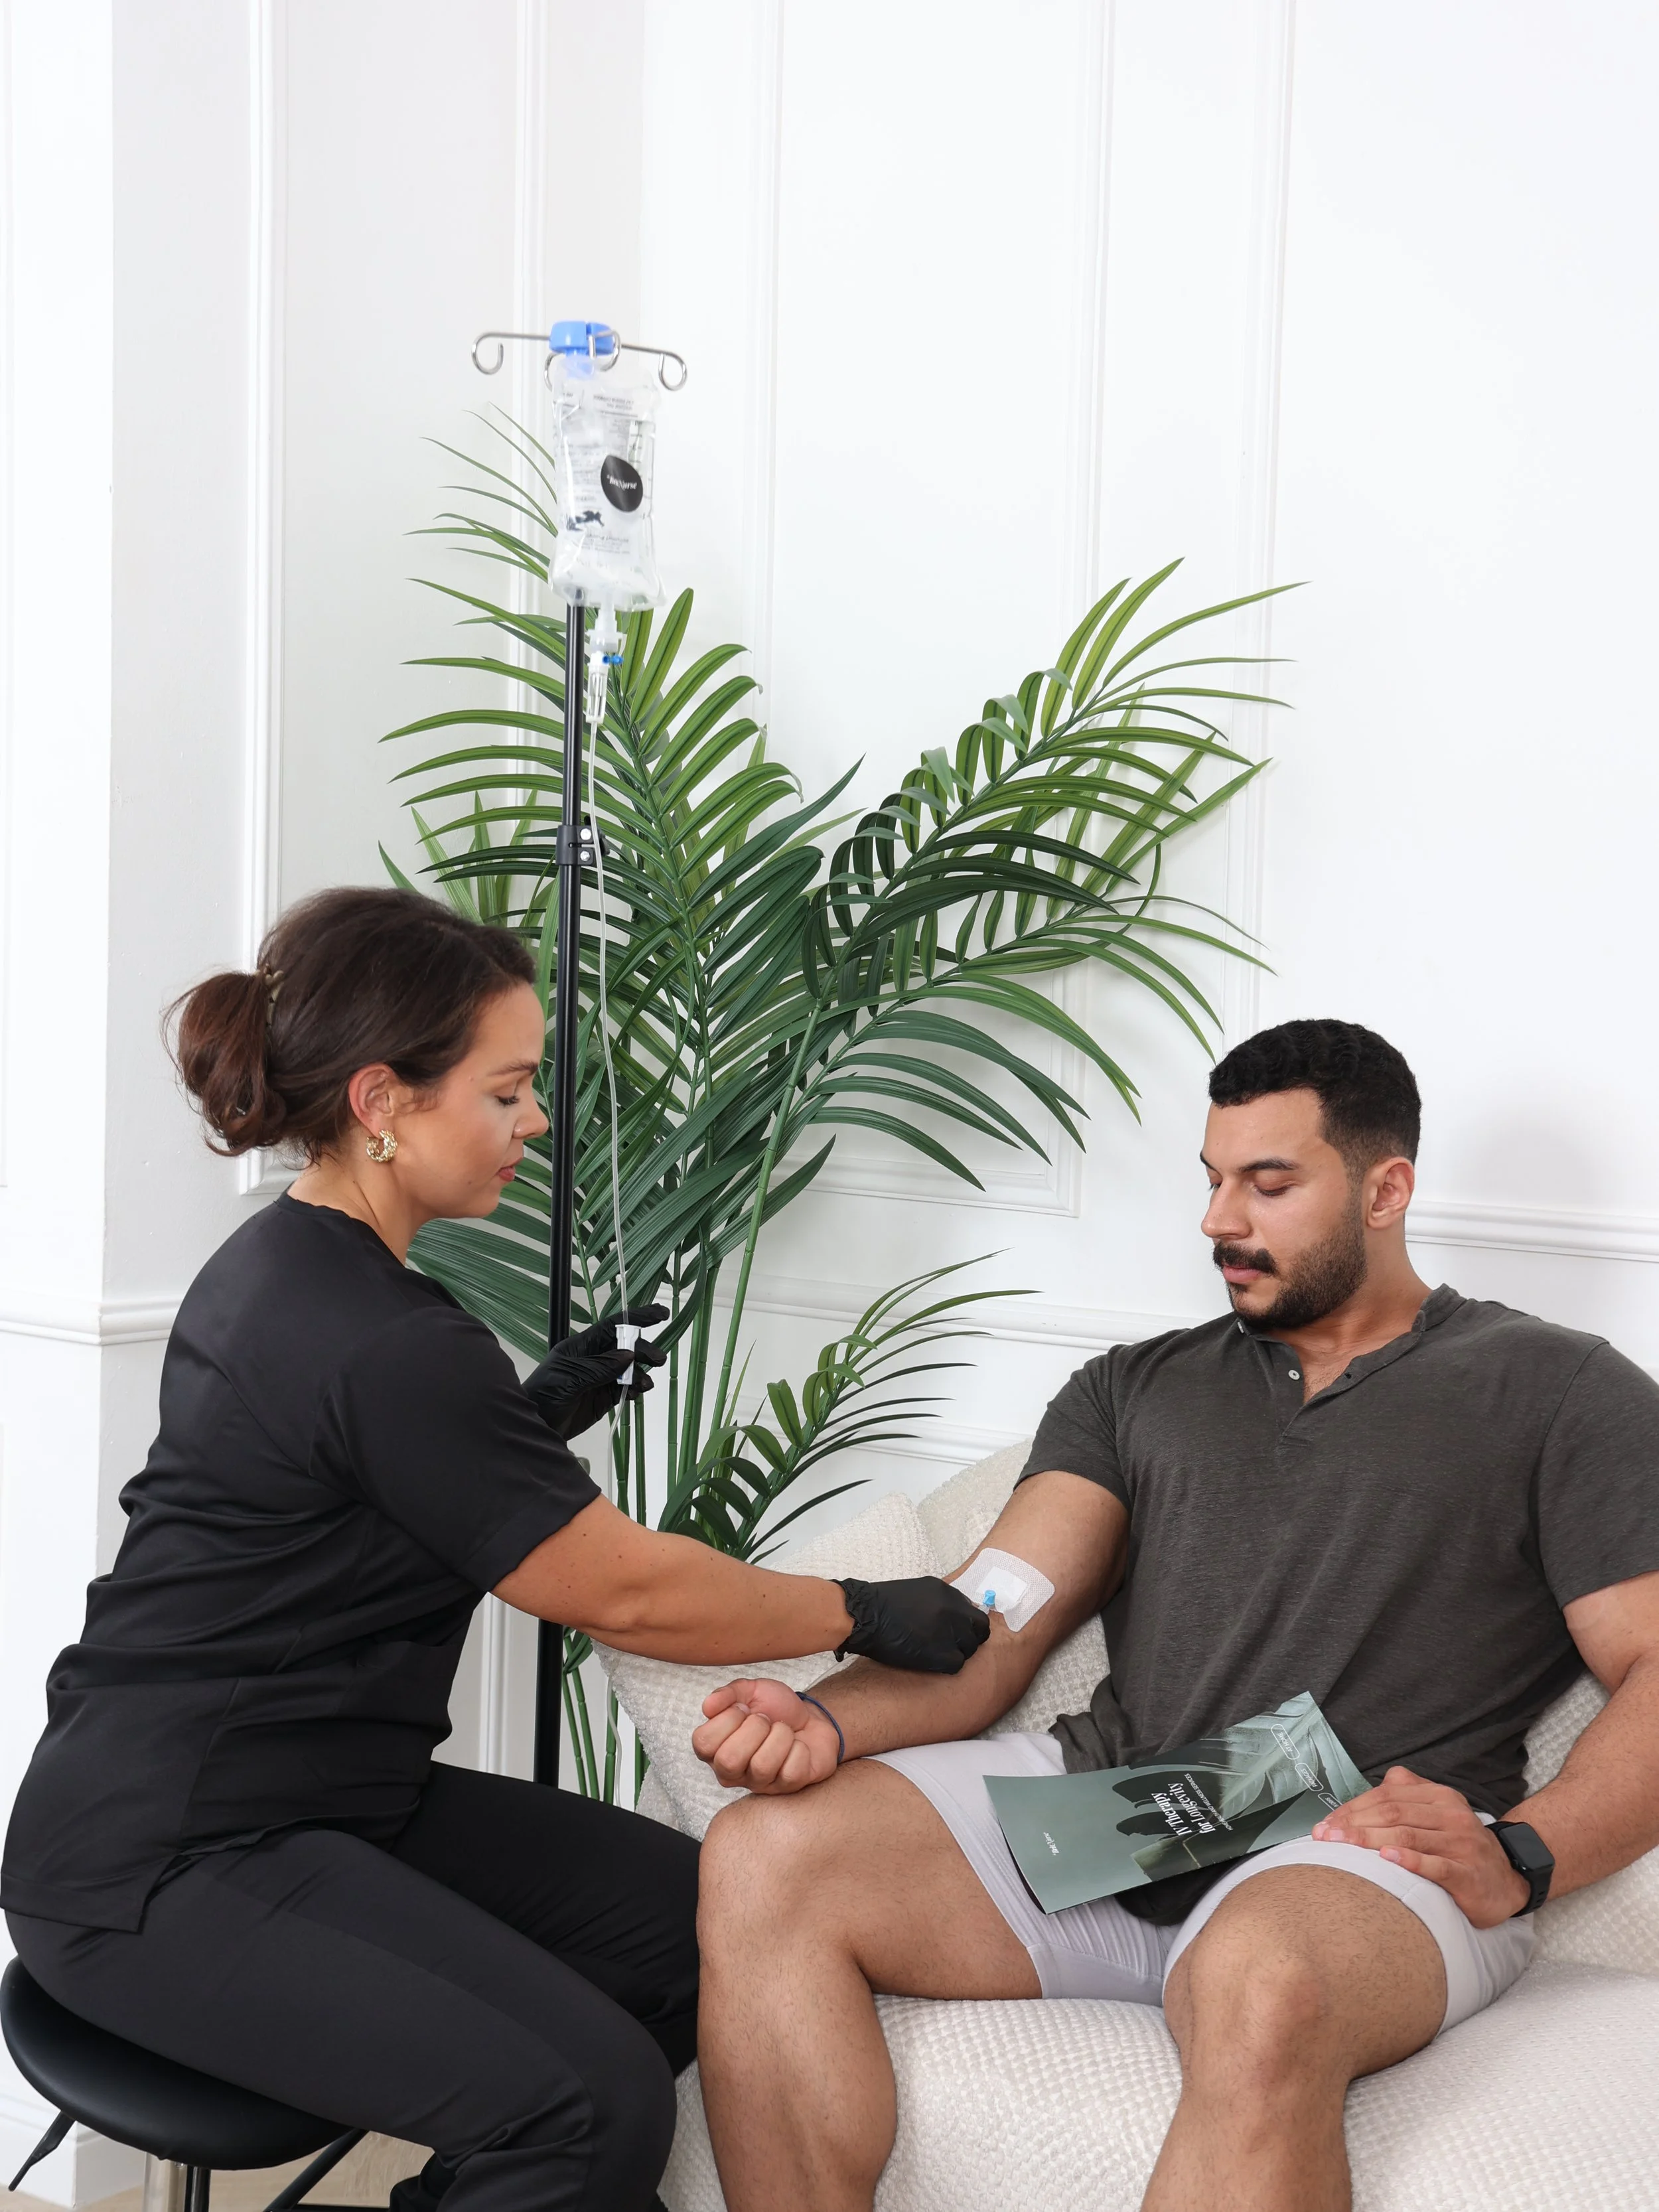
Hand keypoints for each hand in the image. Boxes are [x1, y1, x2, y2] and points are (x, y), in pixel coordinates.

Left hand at [523, 1304, 668, 1439]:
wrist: (536, 1427)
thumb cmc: (545, 1396)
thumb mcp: (570, 1379)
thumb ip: (600, 1368)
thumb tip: (629, 1355)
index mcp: (582, 1347)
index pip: (612, 1326)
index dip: (636, 1318)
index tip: (660, 1315)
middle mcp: (594, 1359)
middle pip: (624, 1348)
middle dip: (643, 1351)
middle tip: (658, 1360)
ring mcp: (600, 1379)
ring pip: (628, 1370)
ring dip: (640, 1374)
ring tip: (645, 1385)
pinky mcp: (604, 1398)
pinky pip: (625, 1389)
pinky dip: (634, 1390)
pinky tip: (636, 1394)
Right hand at [693, 1678, 841, 1795]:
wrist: (811, 1718)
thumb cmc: (776, 1708)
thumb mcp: (750, 1691)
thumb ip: (727, 1694)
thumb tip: (708, 1705)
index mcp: (715, 1749)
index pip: (703, 1743)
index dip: (727, 1719)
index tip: (743, 1709)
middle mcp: (732, 1772)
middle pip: (729, 1760)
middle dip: (754, 1728)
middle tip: (765, 1720)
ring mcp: (759, 1783)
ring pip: (762, 1766)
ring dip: (779, 1735)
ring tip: (782, 1731)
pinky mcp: (787, 1787)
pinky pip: (790, 1770)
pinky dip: (799, 1748)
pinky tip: (797, 1746)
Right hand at [835, 1574, 990, 1673]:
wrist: (865, 1615)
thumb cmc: (880, 1605)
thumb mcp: (916, 1592)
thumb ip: (937, 1601)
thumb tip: (948, 1615)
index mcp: (947, 1592)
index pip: (972, 1611)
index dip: (965, 1625)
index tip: (956, 1632)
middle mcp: (955, 1609)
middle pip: (980, 1628)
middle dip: (970, 1638)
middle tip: (954, 1647)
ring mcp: (951, 1631)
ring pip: (970, 1648)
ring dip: (958, 1653)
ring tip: (937, 1655)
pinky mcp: (943, 1652)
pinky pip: (958, 1664)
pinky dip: (947, 1666)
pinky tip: (931, 1664)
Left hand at [1312, 1766, 1530, 1927]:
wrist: (1508, 1879)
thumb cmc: (1460, 1847)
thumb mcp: (1437, 1813)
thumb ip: (1405, 1798)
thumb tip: (1360, 1799)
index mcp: (1439, 1797)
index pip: (1386, 1797)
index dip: (1352, 1809)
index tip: (1325, 1824)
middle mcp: (1451, 1815)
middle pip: (1392, 1814)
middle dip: (1353, 1824)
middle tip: (1325, 1837)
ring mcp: (1461, 1844)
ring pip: (1408, 1837)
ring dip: (1370, 1840)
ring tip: (1343, 1846)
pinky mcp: (1467, 1874)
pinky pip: (1435, 1865)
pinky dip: (1408, 1861)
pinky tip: (1386, 1860)